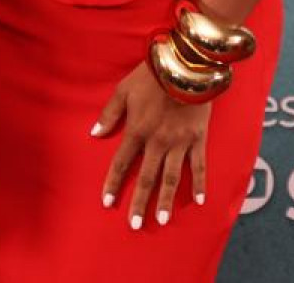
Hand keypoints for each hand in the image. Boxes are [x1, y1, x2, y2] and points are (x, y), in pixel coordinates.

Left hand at [94, 61, 209, 228]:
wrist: (185, 68)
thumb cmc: (150, 76)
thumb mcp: (122, 91)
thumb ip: (109, 114)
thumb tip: (94, 134)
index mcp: (136, 131)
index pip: (121, 163)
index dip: (113, 183)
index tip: (107, 202)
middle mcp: (157, 142)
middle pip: (146, 178)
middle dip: (140, 203)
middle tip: (136, 225)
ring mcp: (179, 143)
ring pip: (171, 179)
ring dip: (166, 201)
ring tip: (162, 221)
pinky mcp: (198, 140)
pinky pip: (198, 167)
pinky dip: (199, 184)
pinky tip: (199, 201)